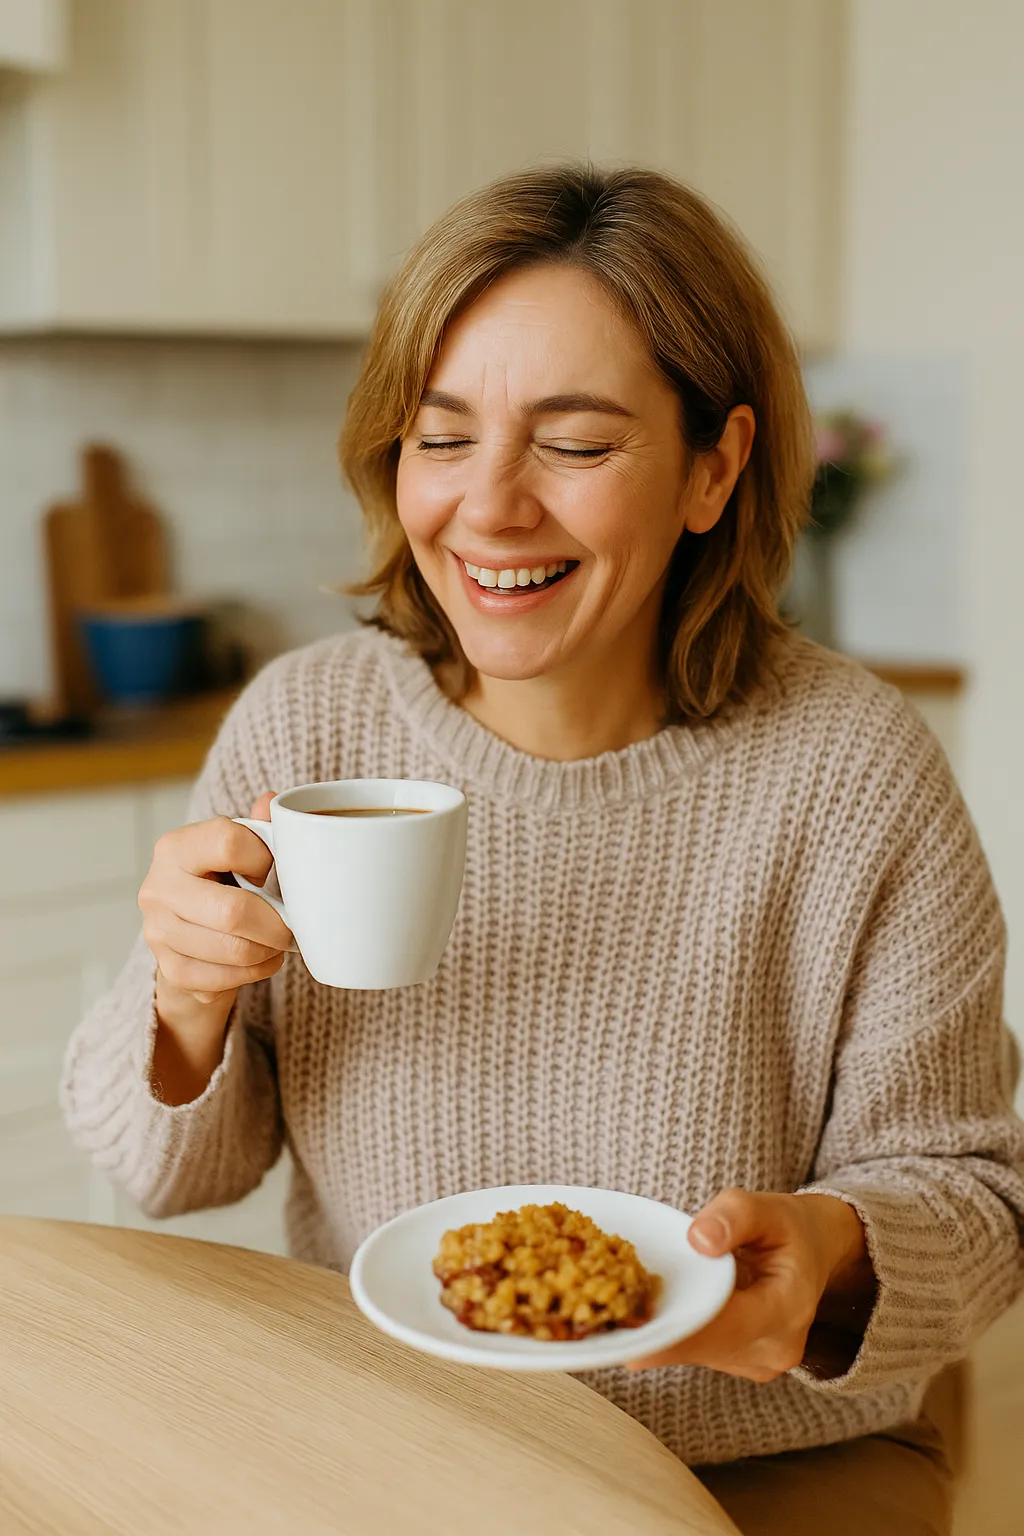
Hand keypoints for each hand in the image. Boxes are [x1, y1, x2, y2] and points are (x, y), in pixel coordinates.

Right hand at [139, 793, 292, 1102]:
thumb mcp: (238, 849)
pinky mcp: (170, 970)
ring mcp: (158, 932)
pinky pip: (227, 979)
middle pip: (232, 911)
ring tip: (278, 941)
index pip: (227, 842)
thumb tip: (273, 801)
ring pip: (234, 950)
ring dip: (269, 950)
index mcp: (176, 847)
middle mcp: (158, 888)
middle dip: (275, 923)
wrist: (188, 935)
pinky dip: (256, 971)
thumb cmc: (223, 882)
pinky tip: (262, 958)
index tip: (272, 871)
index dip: (264, 859)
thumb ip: (258, 827)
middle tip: (293, 924)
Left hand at [627, 1189, 871, 1381]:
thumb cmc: (790, 1228)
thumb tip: (697, 1239)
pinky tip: (637, 1308)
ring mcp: (756, 1364)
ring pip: (692, 1353)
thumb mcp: (770, 1207)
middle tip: (594, 1313)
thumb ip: (734, 1216)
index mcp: (787, 1311)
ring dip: (656, 1330)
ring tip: (608, 1305)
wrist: (817, 1252)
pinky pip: (695, 1351)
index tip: (624, 1325)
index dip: (672, 1329)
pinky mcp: (738, 1363)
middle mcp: (772, 1350)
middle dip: (651, 1329)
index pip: (721, 1328)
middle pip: (699, 1346)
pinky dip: (669, 1330)